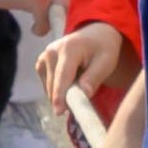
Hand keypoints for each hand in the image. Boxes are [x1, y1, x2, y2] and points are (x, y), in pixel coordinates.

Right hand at [41, 19, 131, 142]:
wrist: (94, 35)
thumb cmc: (103, 49)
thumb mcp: (106, 62)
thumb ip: (94, 78)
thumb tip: (83, 94)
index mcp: (69, 48)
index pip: (62, 76)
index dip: (60, 95)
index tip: (59, 112)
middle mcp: (51, 51)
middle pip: (54, 85)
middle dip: (66, 98)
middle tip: (84, 98)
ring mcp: (44, 57)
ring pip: (49, 88)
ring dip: (63, 94)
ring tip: (80, 81)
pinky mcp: (40, 64)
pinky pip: (47, 86)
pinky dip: (58, 89)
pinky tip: (71, 81)